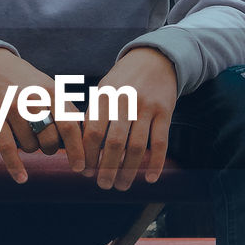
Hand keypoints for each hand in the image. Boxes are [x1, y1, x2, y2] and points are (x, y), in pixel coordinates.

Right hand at [0, 49, 85, 183]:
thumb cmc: (26, 81)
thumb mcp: (49, 86)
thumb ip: (67, 109)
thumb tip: (86, 138)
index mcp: (51, 91)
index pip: (69, 126)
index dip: (77, 149)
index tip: (81, 166)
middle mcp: (33, 99)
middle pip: (50, 141)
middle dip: (51, 148)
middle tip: (48, 143)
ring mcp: (12, 108)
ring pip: (30, 146)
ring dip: (31, 147)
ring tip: (26, 132)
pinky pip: (7, 148)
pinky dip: (15, 166)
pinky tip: (22, 179)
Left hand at [81, 48, 176, 190]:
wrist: (155, 59)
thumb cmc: (122, 80)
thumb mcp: (103, 90)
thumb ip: (93, 115)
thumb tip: (78, 148)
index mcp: (105, 96)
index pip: (92, 132)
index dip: (88, 155)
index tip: (84, 172)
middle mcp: (125, 101)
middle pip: (114, 143)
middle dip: (107, 168)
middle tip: (103, 185)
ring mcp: (147, 107)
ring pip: (137, 146)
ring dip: (129, 170)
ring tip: (122, 185)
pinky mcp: (165, 111)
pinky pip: (160, 142)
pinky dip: (156, 162)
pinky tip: (149, 178)